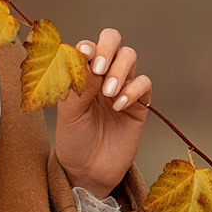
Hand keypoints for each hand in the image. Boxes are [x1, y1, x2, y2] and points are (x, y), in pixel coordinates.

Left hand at [52, 27, 149, 197]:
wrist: (88, 170)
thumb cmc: (73, 138)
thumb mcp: (68, 111)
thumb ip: (78, 83)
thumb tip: (88, 55)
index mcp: (82, 72)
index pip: (89, 45)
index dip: (89, 45)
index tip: (84, 55)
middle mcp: (103, 74)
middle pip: (113, 41)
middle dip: (108, 48)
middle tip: (100, 68)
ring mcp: (122, 86)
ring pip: (129, 57)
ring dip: (120, 70)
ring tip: (108, 94)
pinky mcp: (139, 104)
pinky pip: (144, 84)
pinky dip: (133, 90)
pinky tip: (118, 106)